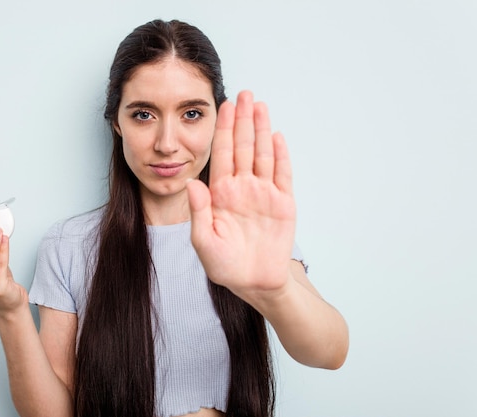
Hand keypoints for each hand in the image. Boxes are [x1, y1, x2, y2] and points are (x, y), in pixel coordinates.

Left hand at [187, 90, 295, 296]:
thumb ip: (199, 212)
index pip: (221, 154)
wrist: (254, 283)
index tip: (223, 106)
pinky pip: (282, 174)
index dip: (223, 130)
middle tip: (244, 94)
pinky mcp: (283, 204)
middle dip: (242, 120)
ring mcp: (263, 194)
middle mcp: (242, 188)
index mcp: (220, 194)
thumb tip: (192, 183)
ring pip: (262, 154)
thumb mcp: (204, 241)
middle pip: (243, 147)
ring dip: (261, 130)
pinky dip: (280, 155)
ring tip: (260, 105)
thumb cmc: (225, 266)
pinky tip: (276, 135)